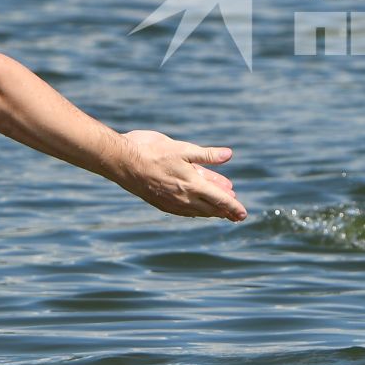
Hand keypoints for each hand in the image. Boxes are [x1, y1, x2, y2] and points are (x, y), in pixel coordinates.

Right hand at [118, 130, 245, 220]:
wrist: (121, 161)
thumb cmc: (151, 150)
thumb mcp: (183, 149)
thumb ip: (207, 155)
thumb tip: (229, 155)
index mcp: (192, 185)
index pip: (219, 200)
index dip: (233, 207)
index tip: (243, 214)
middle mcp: (183, 198)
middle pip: (210, 208)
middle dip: (225, 211)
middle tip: (236, 215)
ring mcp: (170, 202)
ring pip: (197, 211)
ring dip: (210, 211)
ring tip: (220, 211)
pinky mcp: (159, 202)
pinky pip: (183, 211)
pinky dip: (194, 211)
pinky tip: (195, 209)